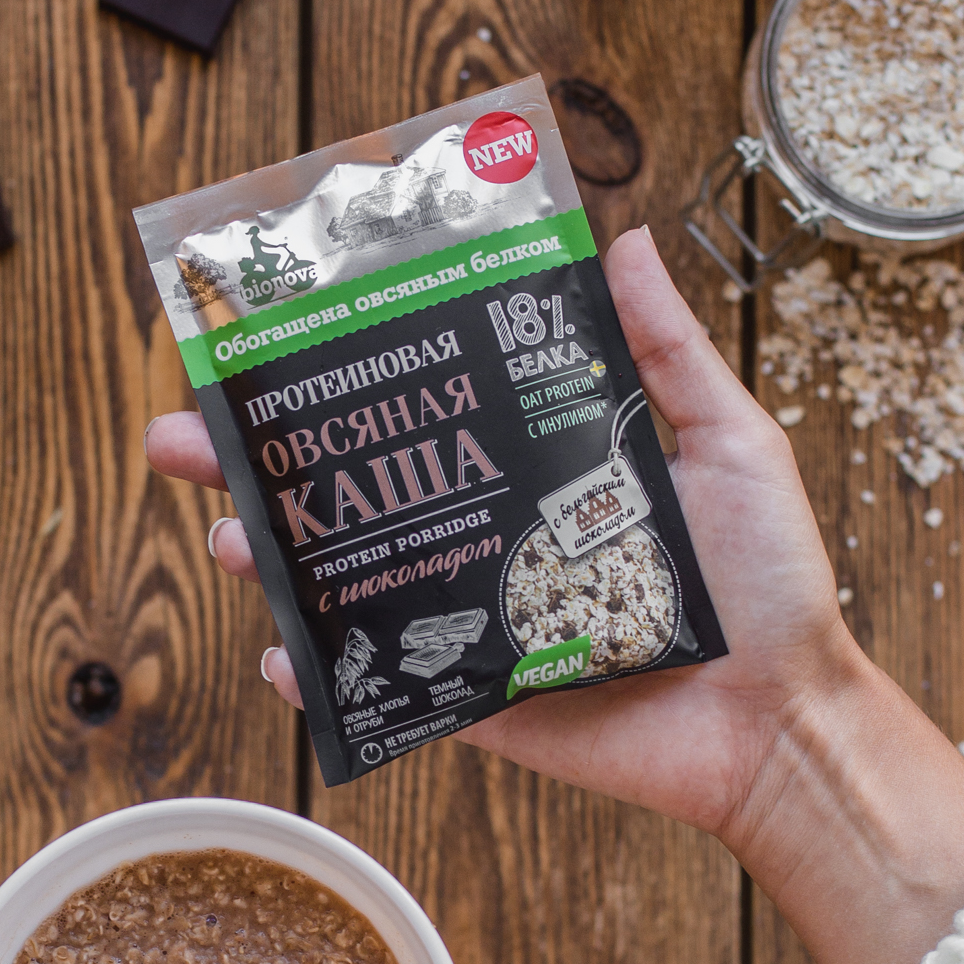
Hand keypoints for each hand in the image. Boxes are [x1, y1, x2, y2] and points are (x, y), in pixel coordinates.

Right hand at [148, 226, 963, 963]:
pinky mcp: (479, 704)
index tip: (265, 345)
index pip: (419, 415)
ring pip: (353, 585)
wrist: (782, 720)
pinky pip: (387, 689)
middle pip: (357, 494)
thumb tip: (618, 243)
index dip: (341, 385)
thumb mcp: (727, 442)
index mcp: (535, 471)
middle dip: (259, 467)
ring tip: (228, 533)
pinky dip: (325, 679)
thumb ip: (666, 354)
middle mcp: (490, 539)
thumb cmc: (768, 581)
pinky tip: (281, 655)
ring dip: (274, 561)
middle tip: (181, 437)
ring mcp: (476, 624)